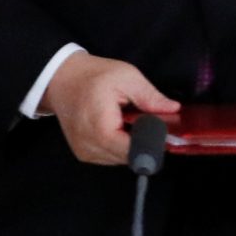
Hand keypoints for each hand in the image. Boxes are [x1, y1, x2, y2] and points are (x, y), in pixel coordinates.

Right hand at [44, 52, 177, 165]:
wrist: (62, 80)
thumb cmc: (93, 76)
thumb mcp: (127, 78)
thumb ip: (151, 97)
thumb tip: (174, 109)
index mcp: (102, 130)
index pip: (135, 151)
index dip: (154, 143)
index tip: (165, 131)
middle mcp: (90, 147)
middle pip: (130, 157)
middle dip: (145, 143)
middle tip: (151, 122)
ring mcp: (85, 153)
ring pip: (121, 159)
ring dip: (132, 144)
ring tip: (132, 122)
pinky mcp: (83, 154)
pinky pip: (110, 157)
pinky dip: (120, 145)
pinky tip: (120, 128)